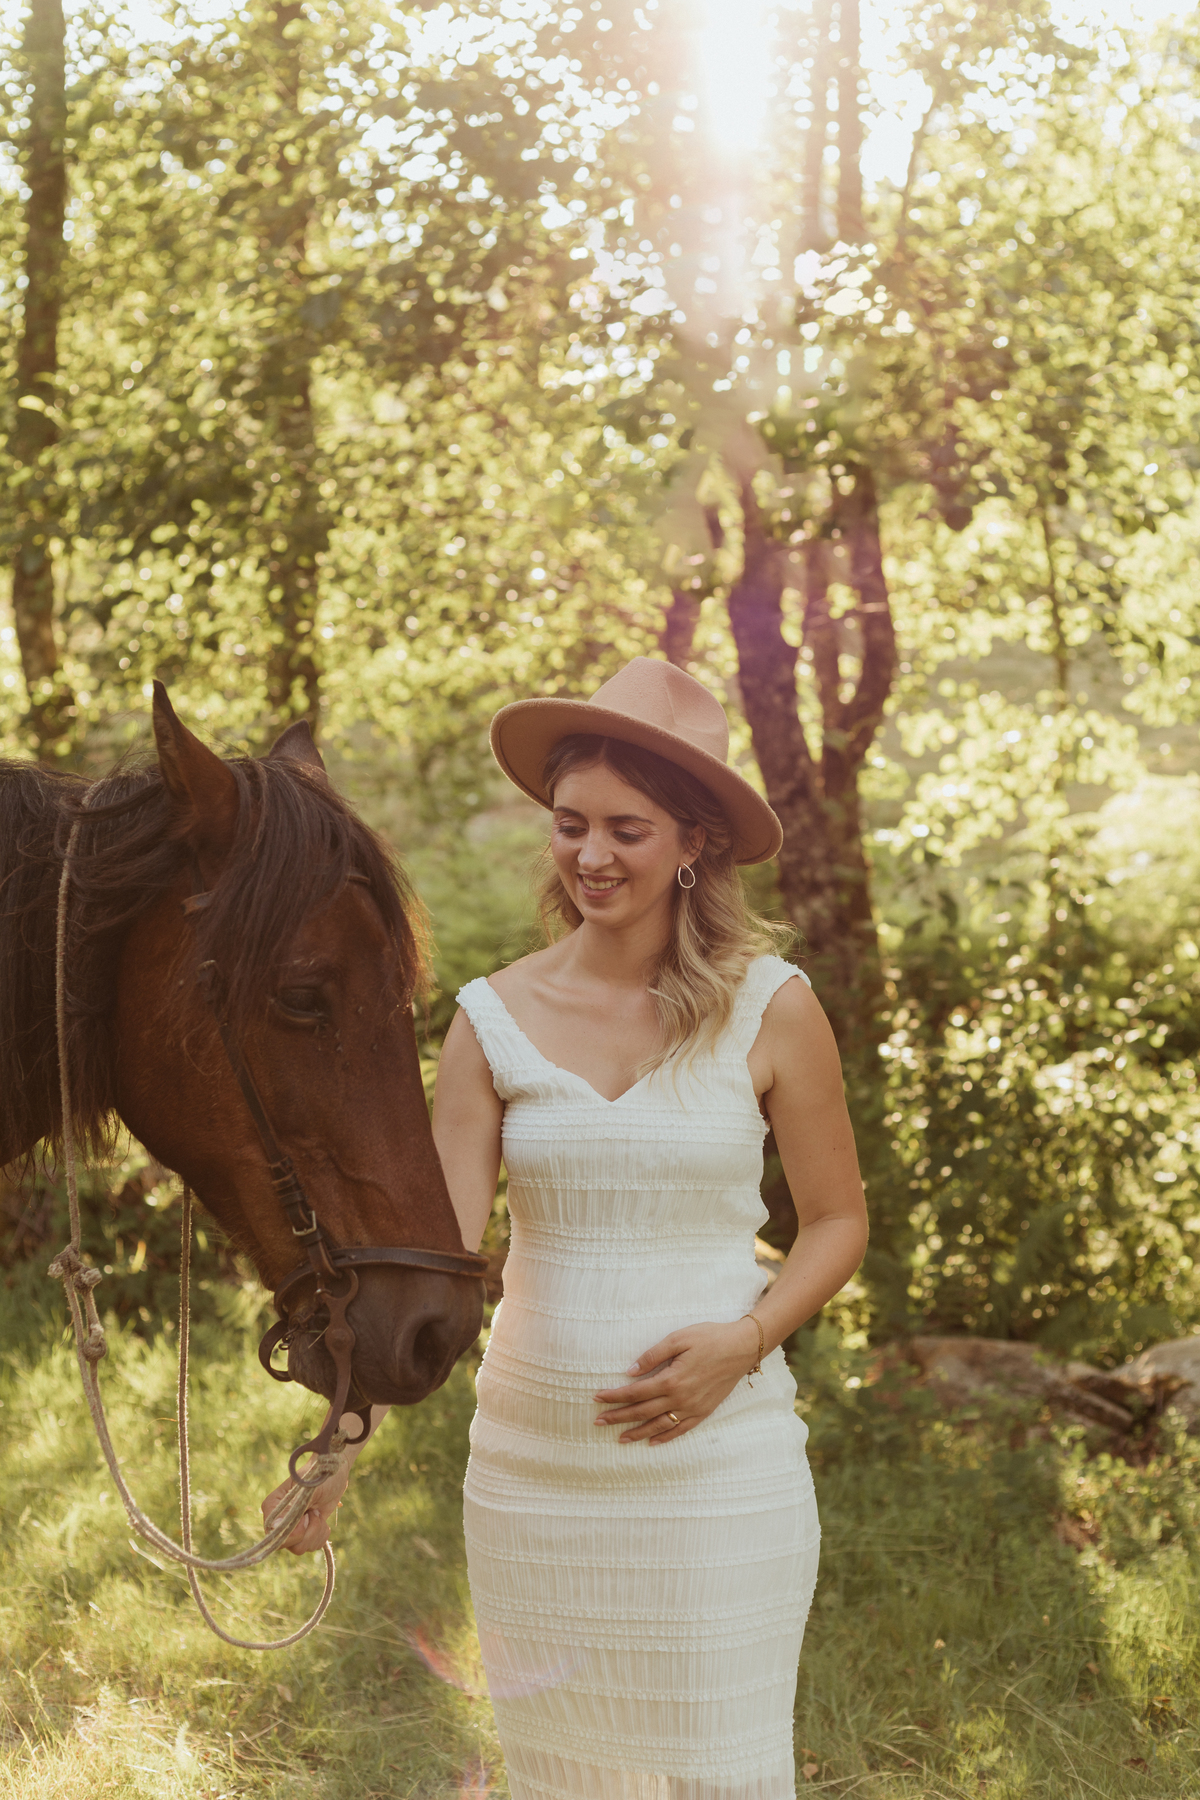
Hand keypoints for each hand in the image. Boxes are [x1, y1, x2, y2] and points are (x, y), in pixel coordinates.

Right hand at [261, 1463, 349, 1554]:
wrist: (333, 1475)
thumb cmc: (320, 1476)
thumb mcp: (309, 1489)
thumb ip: (293, 1507)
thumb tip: (273, 1528)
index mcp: (272, 1506)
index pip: (274, 1534)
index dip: (294, 1531)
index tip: (307, 1515)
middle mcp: (277, 1520)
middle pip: (287, 1545)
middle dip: (308, 1531)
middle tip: (313, 1511)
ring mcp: (290, 1529)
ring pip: (300, 1548)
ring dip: (316, 1532)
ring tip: (317, 1512)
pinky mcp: (303, 1534)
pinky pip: (310, 1547)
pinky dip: (321, 1535)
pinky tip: (321, 1520)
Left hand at [593, 1318, 760, 1444]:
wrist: (742, 1348)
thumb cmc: (710, 1338)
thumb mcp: (678, 1338)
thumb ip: (653, 1356)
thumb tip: (630, 1371)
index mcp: (671, 1379)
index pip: (635, 1392)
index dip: (614, 1396)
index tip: (597, 1398)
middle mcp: (680, 1398)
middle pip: (642, 1412)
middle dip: (618, 1417)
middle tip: (598, 1422)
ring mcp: (693, 1408)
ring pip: (659, 1425)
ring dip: (637, 1432)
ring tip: (619, 1438)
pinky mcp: (704, 1411)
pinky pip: (680, 1429)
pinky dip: (665, 1437)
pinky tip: (652, 1441)